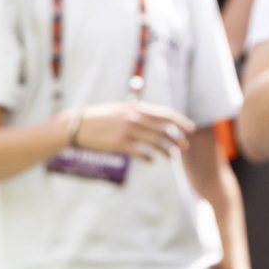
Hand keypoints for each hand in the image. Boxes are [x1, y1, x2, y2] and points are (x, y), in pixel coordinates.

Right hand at [71, 101, 194, 160]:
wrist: (77, 125)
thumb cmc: (102, 117)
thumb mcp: (122, 109)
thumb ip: (139, 112)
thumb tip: (158, 118)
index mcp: (137, 108)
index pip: (166, 114)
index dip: (181, 122)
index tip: (191, 129)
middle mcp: (135, 118)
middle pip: (164, 130)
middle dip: (177, 139)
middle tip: (185, 147)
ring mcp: (127, 132)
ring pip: (155, 143)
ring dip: (166, 150)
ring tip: (171, 156)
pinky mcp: (120, 145)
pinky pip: (141, 153)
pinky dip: (150, 157)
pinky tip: (153, 160)